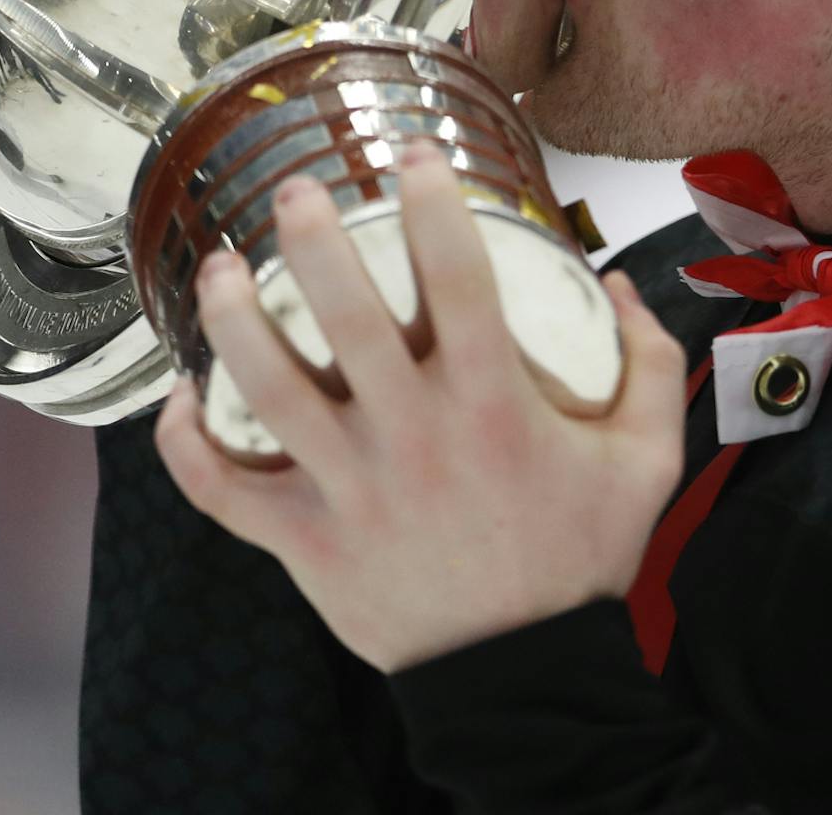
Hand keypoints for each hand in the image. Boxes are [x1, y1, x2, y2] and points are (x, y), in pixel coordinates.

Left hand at [155, 145, 687, 672]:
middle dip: (311, 236)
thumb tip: (613, 282)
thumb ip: (647, 362)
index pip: (459, 274)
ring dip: (231, 320)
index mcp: (494, 404)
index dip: (431, 200)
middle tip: (293, 191)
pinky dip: (187, 444)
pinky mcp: (304, 542)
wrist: (525, 679)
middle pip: (345, 314)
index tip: (413, 152)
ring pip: (266, 388)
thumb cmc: (580, 562)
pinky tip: (183, 395)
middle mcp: (414, 434)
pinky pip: (222, 490)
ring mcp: (350, 489)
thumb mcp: (648, 461)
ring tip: (218, 269)